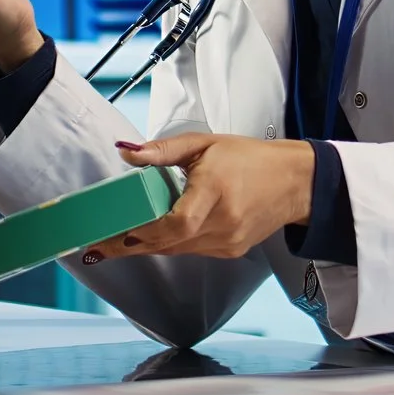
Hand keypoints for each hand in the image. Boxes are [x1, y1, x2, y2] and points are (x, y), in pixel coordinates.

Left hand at [80, 134, 316, 262]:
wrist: (295, 182)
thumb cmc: (249, 158)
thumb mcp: (204, 144)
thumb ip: (163, 151)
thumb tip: (126, 153)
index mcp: (215, 191)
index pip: (176, 223)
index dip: (144, 232)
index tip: (116, 234)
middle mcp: (223, 222)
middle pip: (169, 243)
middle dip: (131, 246)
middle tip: (98, 247)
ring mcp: (228, 241)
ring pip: (178, 250)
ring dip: (147, 247)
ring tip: (116, 243)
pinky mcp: (231, 250)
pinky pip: (192, 250)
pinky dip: (171, 243)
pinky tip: (153, 237)